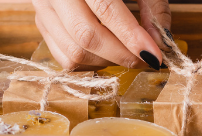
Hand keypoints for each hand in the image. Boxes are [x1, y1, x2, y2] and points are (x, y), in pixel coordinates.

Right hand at [32, 0, 171, 70]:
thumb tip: (160, 41)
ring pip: (74, 52)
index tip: (154, 55)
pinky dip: (90, 64)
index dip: (131, 36)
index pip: (106, 9)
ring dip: (107, 61)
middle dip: (121, 54)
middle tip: (145, 59)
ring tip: (127, 53)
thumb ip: (152, 6)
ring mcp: (44, 9)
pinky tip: (106, 54)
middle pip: (86, 35)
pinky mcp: (41, 24)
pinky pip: (64, 58)